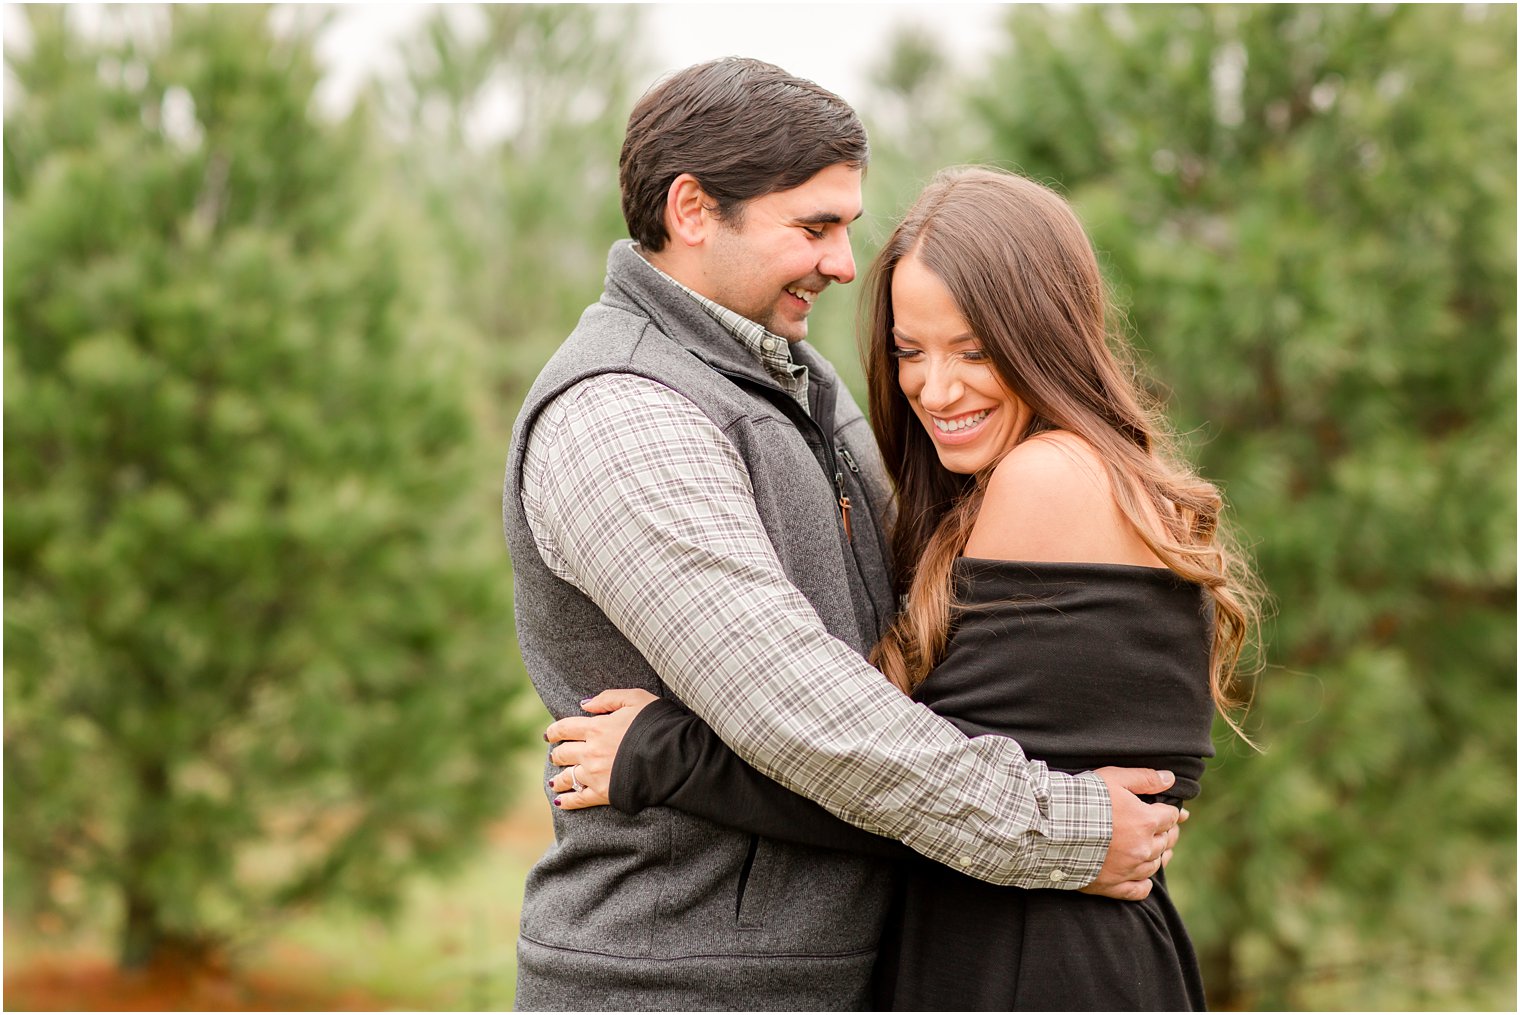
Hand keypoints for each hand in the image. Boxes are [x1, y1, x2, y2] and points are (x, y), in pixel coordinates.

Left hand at [544, 689, 658, 809]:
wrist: (672, 755)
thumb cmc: (657, 723)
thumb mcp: (635, 698)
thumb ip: (607, 698)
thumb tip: (584, 704)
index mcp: (596, 728)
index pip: (564, 728)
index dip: (554, 731)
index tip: (549, 735)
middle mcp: (590, 752)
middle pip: (562, 753)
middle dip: (557, 754)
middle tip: (557, 755)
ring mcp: (595, 774)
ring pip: (567, 777)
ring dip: (558, 778)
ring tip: (555, 780)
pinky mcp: (603, 794)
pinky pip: (578, 799)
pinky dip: (567, 801)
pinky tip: (560, 801)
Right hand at [1079, 767, 1185, 900]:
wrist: (1052, 828)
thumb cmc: (1082, 799)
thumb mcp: (1113, 778)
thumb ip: (1144, 778)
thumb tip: (1170, 778)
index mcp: (1146, 821)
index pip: (1170, 817)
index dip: (1173, 813)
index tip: (1175, 812)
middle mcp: (1142, 848)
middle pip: (1166, 841)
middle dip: (1169, 833)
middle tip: (1166, 829)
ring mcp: (1129, 869)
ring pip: (1155, 865)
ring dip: (1160, 856)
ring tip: (1159, 850)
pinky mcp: (1113, 885)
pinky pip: (1139, 890)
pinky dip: (1144, 884)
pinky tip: (1144, 879)